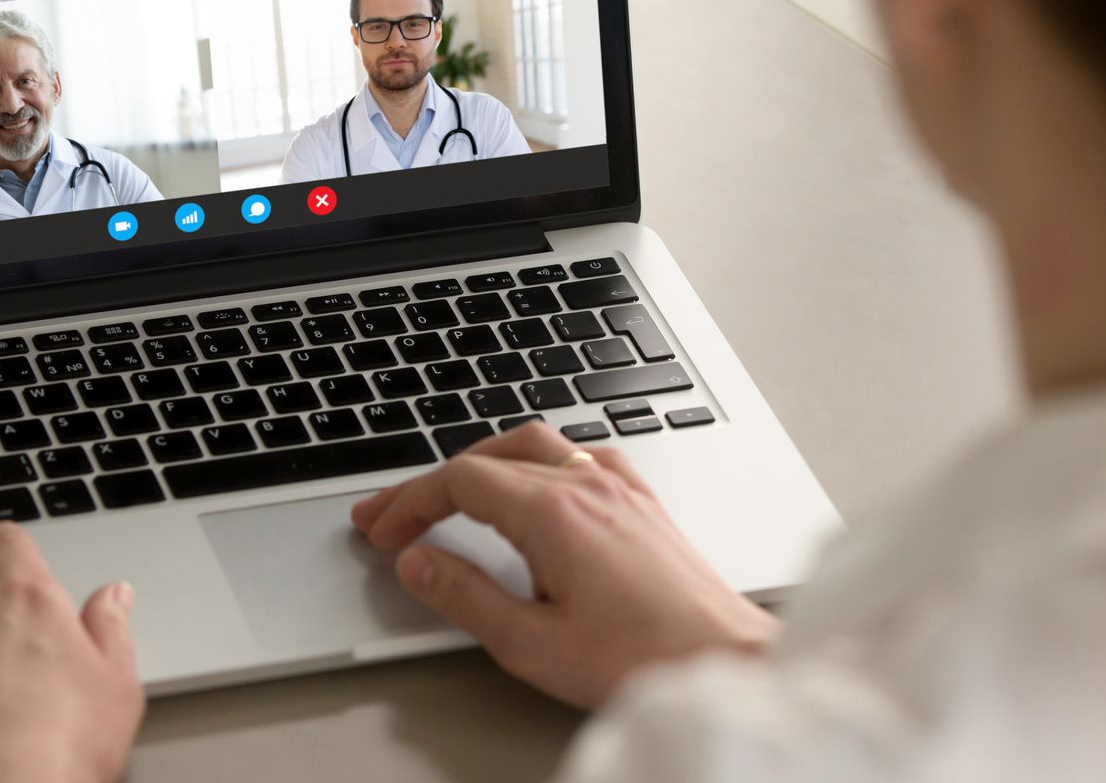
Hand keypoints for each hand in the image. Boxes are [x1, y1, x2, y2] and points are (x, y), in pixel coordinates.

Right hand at [351, 422, 777, 709]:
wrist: (723, 661)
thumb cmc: (641, 658)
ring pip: (535, 445)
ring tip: (452, 494)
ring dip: (483, 462)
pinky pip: (579, 456)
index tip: (381, 529)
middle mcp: (588, 484)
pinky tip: (535, 489)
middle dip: (434, 482)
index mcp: (553, 511)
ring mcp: (620, 488)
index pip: (460, 480)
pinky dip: (537, 463)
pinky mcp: (643, 503)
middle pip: (490, 455)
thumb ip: (466, 597)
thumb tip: (419, 562)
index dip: (410, 502)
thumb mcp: (531, 642)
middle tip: (396, 515)